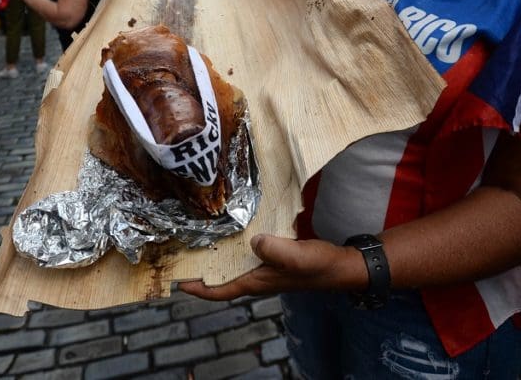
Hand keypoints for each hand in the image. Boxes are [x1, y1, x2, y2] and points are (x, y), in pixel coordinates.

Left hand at [179, 235, 365, 300]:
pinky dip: (237, 245)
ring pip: (235, 265)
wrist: (340, 266)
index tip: (179, 281)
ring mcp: (266, 268)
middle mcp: (258, 277)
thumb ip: (273, 249)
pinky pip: (249, 253)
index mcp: (258, 281)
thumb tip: (252, 240)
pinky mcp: (274, 257)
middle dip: (203, 270)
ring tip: (202, 238)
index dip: (199, 288)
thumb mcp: (296, 256)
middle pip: (223, 278)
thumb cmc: (318, 265)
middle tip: (183, 253)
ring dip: (218, 256)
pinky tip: (235, 229)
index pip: (221, 291)